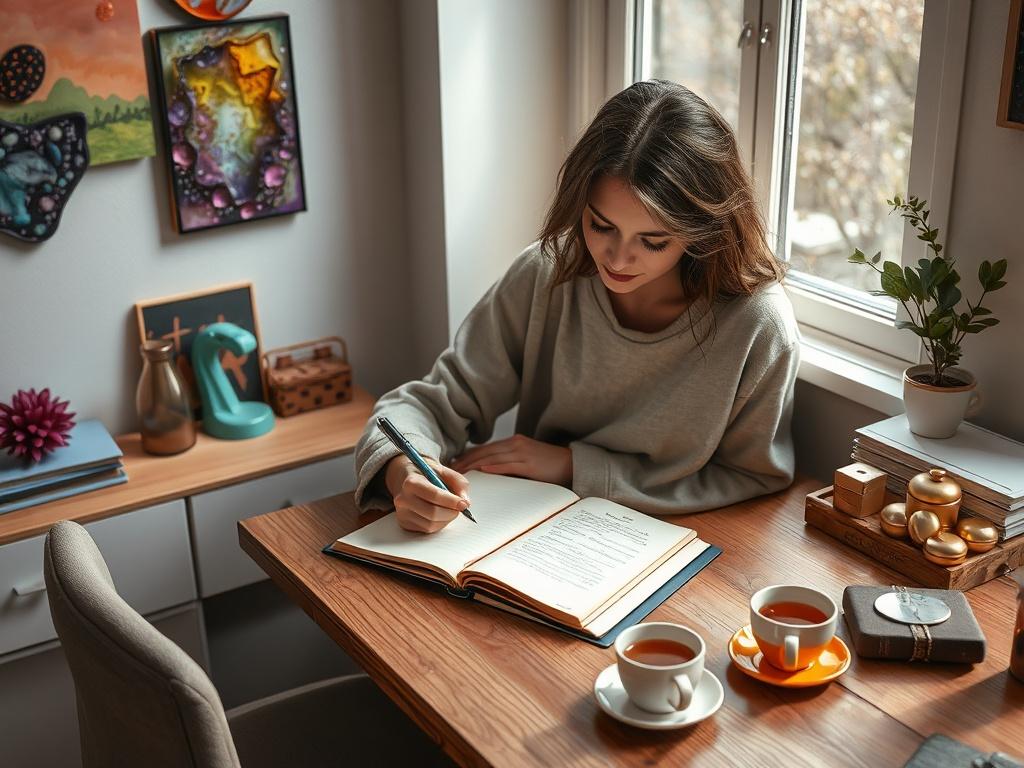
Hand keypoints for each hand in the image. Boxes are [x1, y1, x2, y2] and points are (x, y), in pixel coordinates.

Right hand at [383, 455, 469, 533]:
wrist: (406, 479)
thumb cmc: (426, 475)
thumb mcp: (444, 471)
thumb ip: (459, 483)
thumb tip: (465, 503)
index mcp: (411, 482)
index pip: (434, 495)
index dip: (451, 501)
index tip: (463, 503)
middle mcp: (403, 499)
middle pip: (433, 513)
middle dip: (451, 512)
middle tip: (459, 507)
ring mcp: (402, 513)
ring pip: (431, 525)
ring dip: (446, 519)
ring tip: (448, 508)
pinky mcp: (404, 524)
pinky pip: (427, 530)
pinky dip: (439, 524)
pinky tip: (439, 513)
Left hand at [451, 434, 571, 485]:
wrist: (571, 463)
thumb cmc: (548, 464)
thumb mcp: (526, 459)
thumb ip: (509, 462)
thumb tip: (488, 470)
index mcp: (514, 442)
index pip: (485, 448)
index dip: (468, 455)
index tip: (454, 462)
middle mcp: (515, 444)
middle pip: (485, 452)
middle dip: (466, 460)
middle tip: (449, 469)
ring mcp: (522, 453)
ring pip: (492, 457)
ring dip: (474, 464)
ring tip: (460, 472)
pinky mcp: (530, 463)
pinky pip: (508, 465)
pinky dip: (494, 466)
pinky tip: (482, 469)